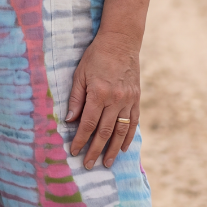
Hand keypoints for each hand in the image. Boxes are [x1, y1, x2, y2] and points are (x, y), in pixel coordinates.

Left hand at [66, 31, 139, 168]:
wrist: (121, 41)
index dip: (80, 140)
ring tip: (106, 163)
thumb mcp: (80, 73)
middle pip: (104, 132)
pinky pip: (133, 122)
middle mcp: (115, 99)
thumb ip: (76, 98)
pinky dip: (129, 137)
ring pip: (121, 131)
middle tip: (88, 165)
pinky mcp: (136, 98)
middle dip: (95, 150)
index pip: (87, 124)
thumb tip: (70, 120)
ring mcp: (128, 100)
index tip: (74, 152)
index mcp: (98, 93)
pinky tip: (123, 148)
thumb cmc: (96, 56)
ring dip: (113, 149)